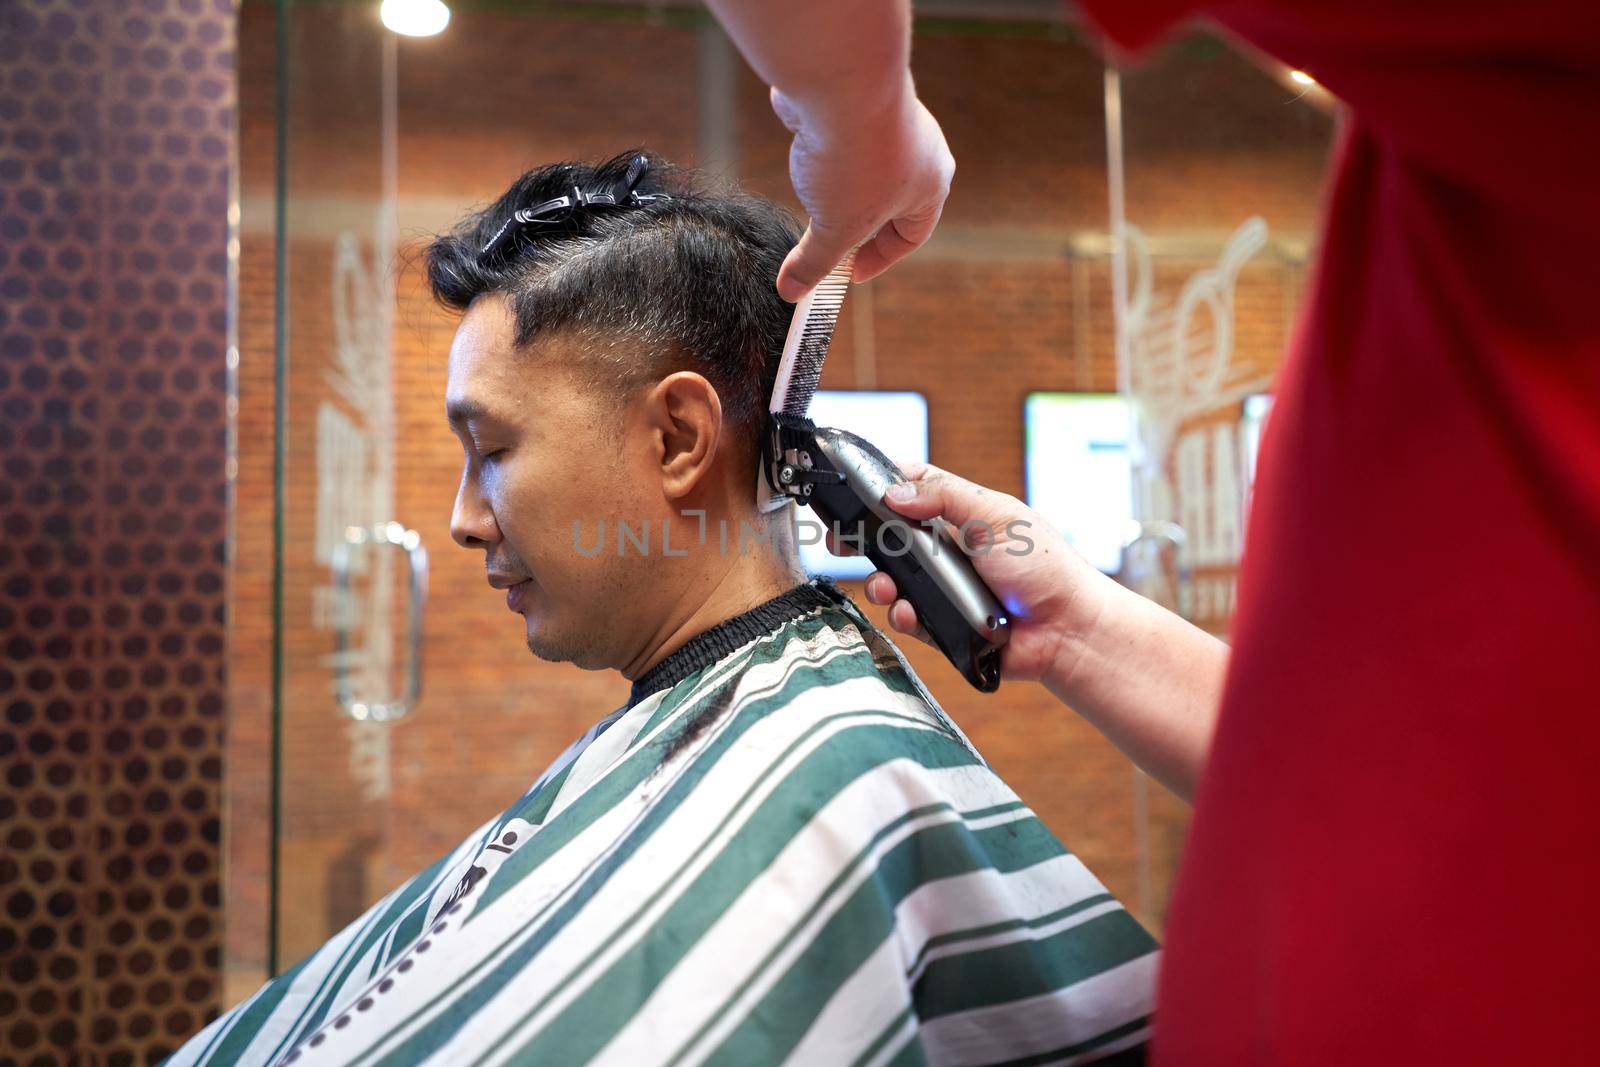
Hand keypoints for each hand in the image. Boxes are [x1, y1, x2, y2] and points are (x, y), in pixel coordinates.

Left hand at [769, 77, 953, 299]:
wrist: (839, 81)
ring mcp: (886, 121)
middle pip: (890, 201)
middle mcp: (918, 151)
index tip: (847, 274)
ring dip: (841, 187)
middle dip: (859, 224)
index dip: (877, 260)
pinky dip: (824, 153)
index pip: (911, 236)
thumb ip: (817, 261)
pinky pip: (841, 136)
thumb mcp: (835, 226)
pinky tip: (806, 156)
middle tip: (831, 241)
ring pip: (865, 167)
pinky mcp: (853, 100)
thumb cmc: (856, 158)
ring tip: (815, 199)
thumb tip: (793, 292)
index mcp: (931, 186)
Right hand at [828, 461, 1120, 686]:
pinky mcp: (944, 625)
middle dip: (865, 541)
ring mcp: (945, 588)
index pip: (913, 491)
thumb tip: (894, 492)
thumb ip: (945, 496)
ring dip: (882, 583)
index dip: (882, 488)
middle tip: (841, 543)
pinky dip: (904, 615)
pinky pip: (910, 618)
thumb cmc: (1044, 567)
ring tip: (885, 587)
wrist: (1067, 629)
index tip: (854, 490)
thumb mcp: (996, 516)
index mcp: (962, 516)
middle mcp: (949, 550)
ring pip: (895, 581)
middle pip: (891, 539)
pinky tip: (909, 612)